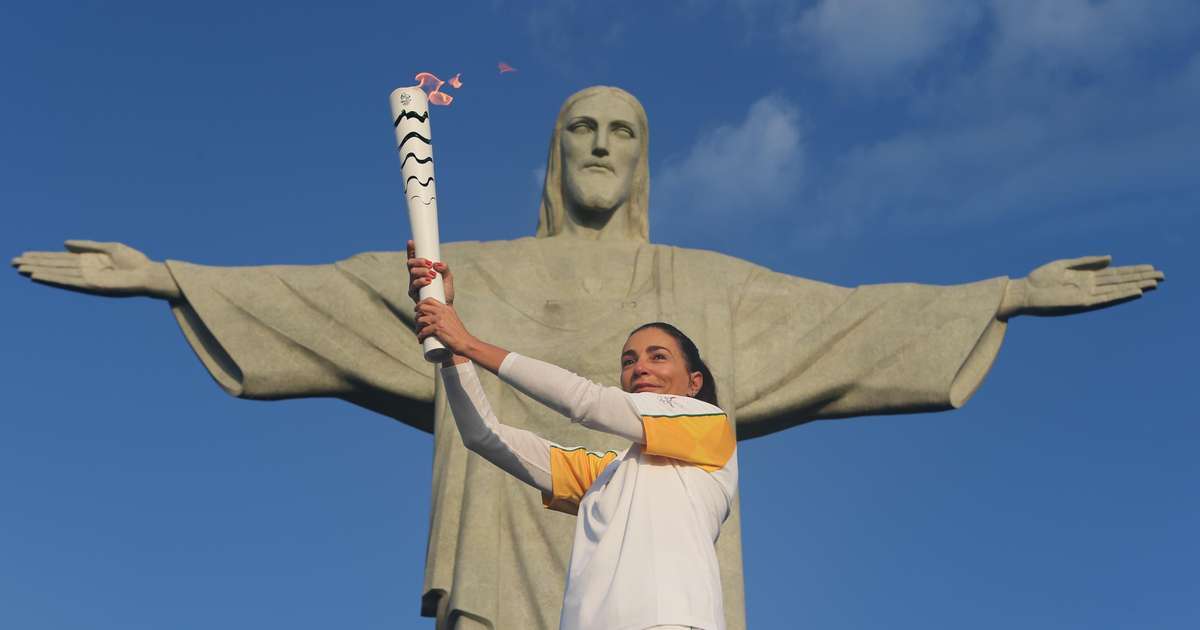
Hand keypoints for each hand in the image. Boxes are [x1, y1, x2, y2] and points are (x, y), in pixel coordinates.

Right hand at [11, 240, 180, 299]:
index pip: (60, 259)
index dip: (42, 257)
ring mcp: (87, 279)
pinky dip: (53, 279)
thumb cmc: (135, 262)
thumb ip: (87, 246)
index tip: (24, 254)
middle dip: (35, 263)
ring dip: (38, 271)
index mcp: (88, 262)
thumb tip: (64, 244)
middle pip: (54, 266)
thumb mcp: (109, 248)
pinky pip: (68, 282)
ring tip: (20, 269)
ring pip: (57, 274)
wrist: (149, 274)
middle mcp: (84, 271)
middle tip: (12, 262)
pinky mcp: (91, 286)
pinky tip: (38, 276)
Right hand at [406, 239, 453, 304]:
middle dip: (418, 260)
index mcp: (421, 270)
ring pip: (412, 272)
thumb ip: (445, 268)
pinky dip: (421, 281)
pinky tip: (428, 281)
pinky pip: (414, 284)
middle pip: (410, 263)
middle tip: (429, 263)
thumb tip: (437, 264)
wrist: (445, 307)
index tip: (412, 242)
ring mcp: (413, 284)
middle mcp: (415, 276)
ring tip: (432, 274)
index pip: (414, 258)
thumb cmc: (445, 292)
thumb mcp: (448, 278)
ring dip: (422, 271)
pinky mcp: (413, 293)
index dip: (411, 250)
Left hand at [414, 297, 474, 354]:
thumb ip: (446, 316)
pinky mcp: (437, 328)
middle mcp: (442, 312)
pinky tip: (420, 339)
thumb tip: (436, 318)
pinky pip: (423, 331)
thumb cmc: (459, 334)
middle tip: (416, 321)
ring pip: (421, 320)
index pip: (430, 300)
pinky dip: (420, 336)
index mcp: (446, 308)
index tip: (417, 309)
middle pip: (423, 308)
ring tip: (418, 332)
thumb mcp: (453, 320)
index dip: (421, 303)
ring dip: (417, 327)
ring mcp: (439, 319)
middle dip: (416, 314)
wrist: (465, 342)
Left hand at [1004, 255, 1163, 317]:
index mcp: (1086, 277)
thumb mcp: (1064, 265)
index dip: (1133, 271)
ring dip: (1135, 287)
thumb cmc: (1040, 279)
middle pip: (1120, 281)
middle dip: (1140, 278)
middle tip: (1162, 276)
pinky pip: (1105, 299)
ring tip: (1154, 283)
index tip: (1150, 268)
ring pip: (1117, 290)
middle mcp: (1090, 287)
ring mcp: (1087, 296)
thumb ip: (1087, 261)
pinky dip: (1120, 295)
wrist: (1024, 292)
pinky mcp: (1081, 303)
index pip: (1115, 274)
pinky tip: (1134, 292)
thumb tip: (1111, 258)